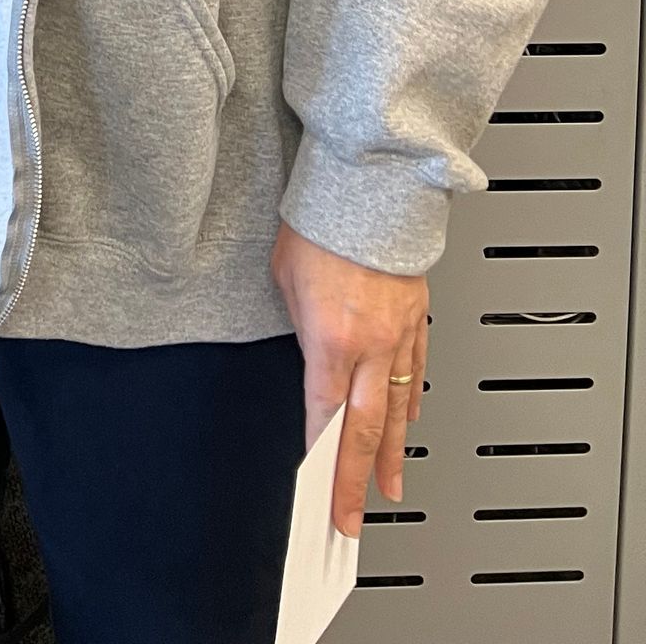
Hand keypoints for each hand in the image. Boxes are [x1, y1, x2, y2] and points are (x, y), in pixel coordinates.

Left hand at [272, 221, 428, 537]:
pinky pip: (415, 371)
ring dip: (392, 454)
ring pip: (397, 408)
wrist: (371, 186)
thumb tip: (308, 348)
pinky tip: (410, 421)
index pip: (324, 416)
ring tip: (390, 488)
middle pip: (366, 429)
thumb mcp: (285, 276)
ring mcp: (399, 334)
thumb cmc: (321, 221)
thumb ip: (299, 322)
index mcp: (331, 338)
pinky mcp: (417, 317)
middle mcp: (369, 344)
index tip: (318, 494)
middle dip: (357, 480)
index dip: (322, 461)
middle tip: (353, 518)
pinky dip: (411, 402)